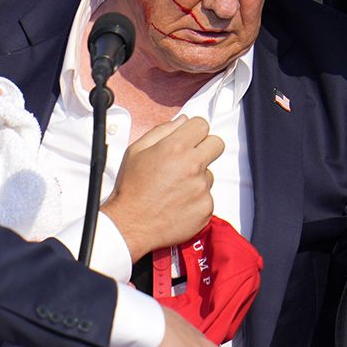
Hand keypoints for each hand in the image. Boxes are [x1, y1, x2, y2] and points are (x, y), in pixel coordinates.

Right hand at [102, 117, 221, 259]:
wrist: (130, 224)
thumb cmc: (131, 189)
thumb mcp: (136, 151)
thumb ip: (162, 131)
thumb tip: (182, 122)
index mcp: (176, 148)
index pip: (202, 125)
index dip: (194, 131)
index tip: (189, 139)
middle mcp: (193, 166)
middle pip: (217, 144)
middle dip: (205, 148)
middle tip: (189, 160)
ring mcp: (201, 189)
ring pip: (210, 174)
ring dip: (197, 178)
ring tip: (175, 188)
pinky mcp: (206, 208)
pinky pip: (208, 197)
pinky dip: (196, 200)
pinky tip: (178, 203)